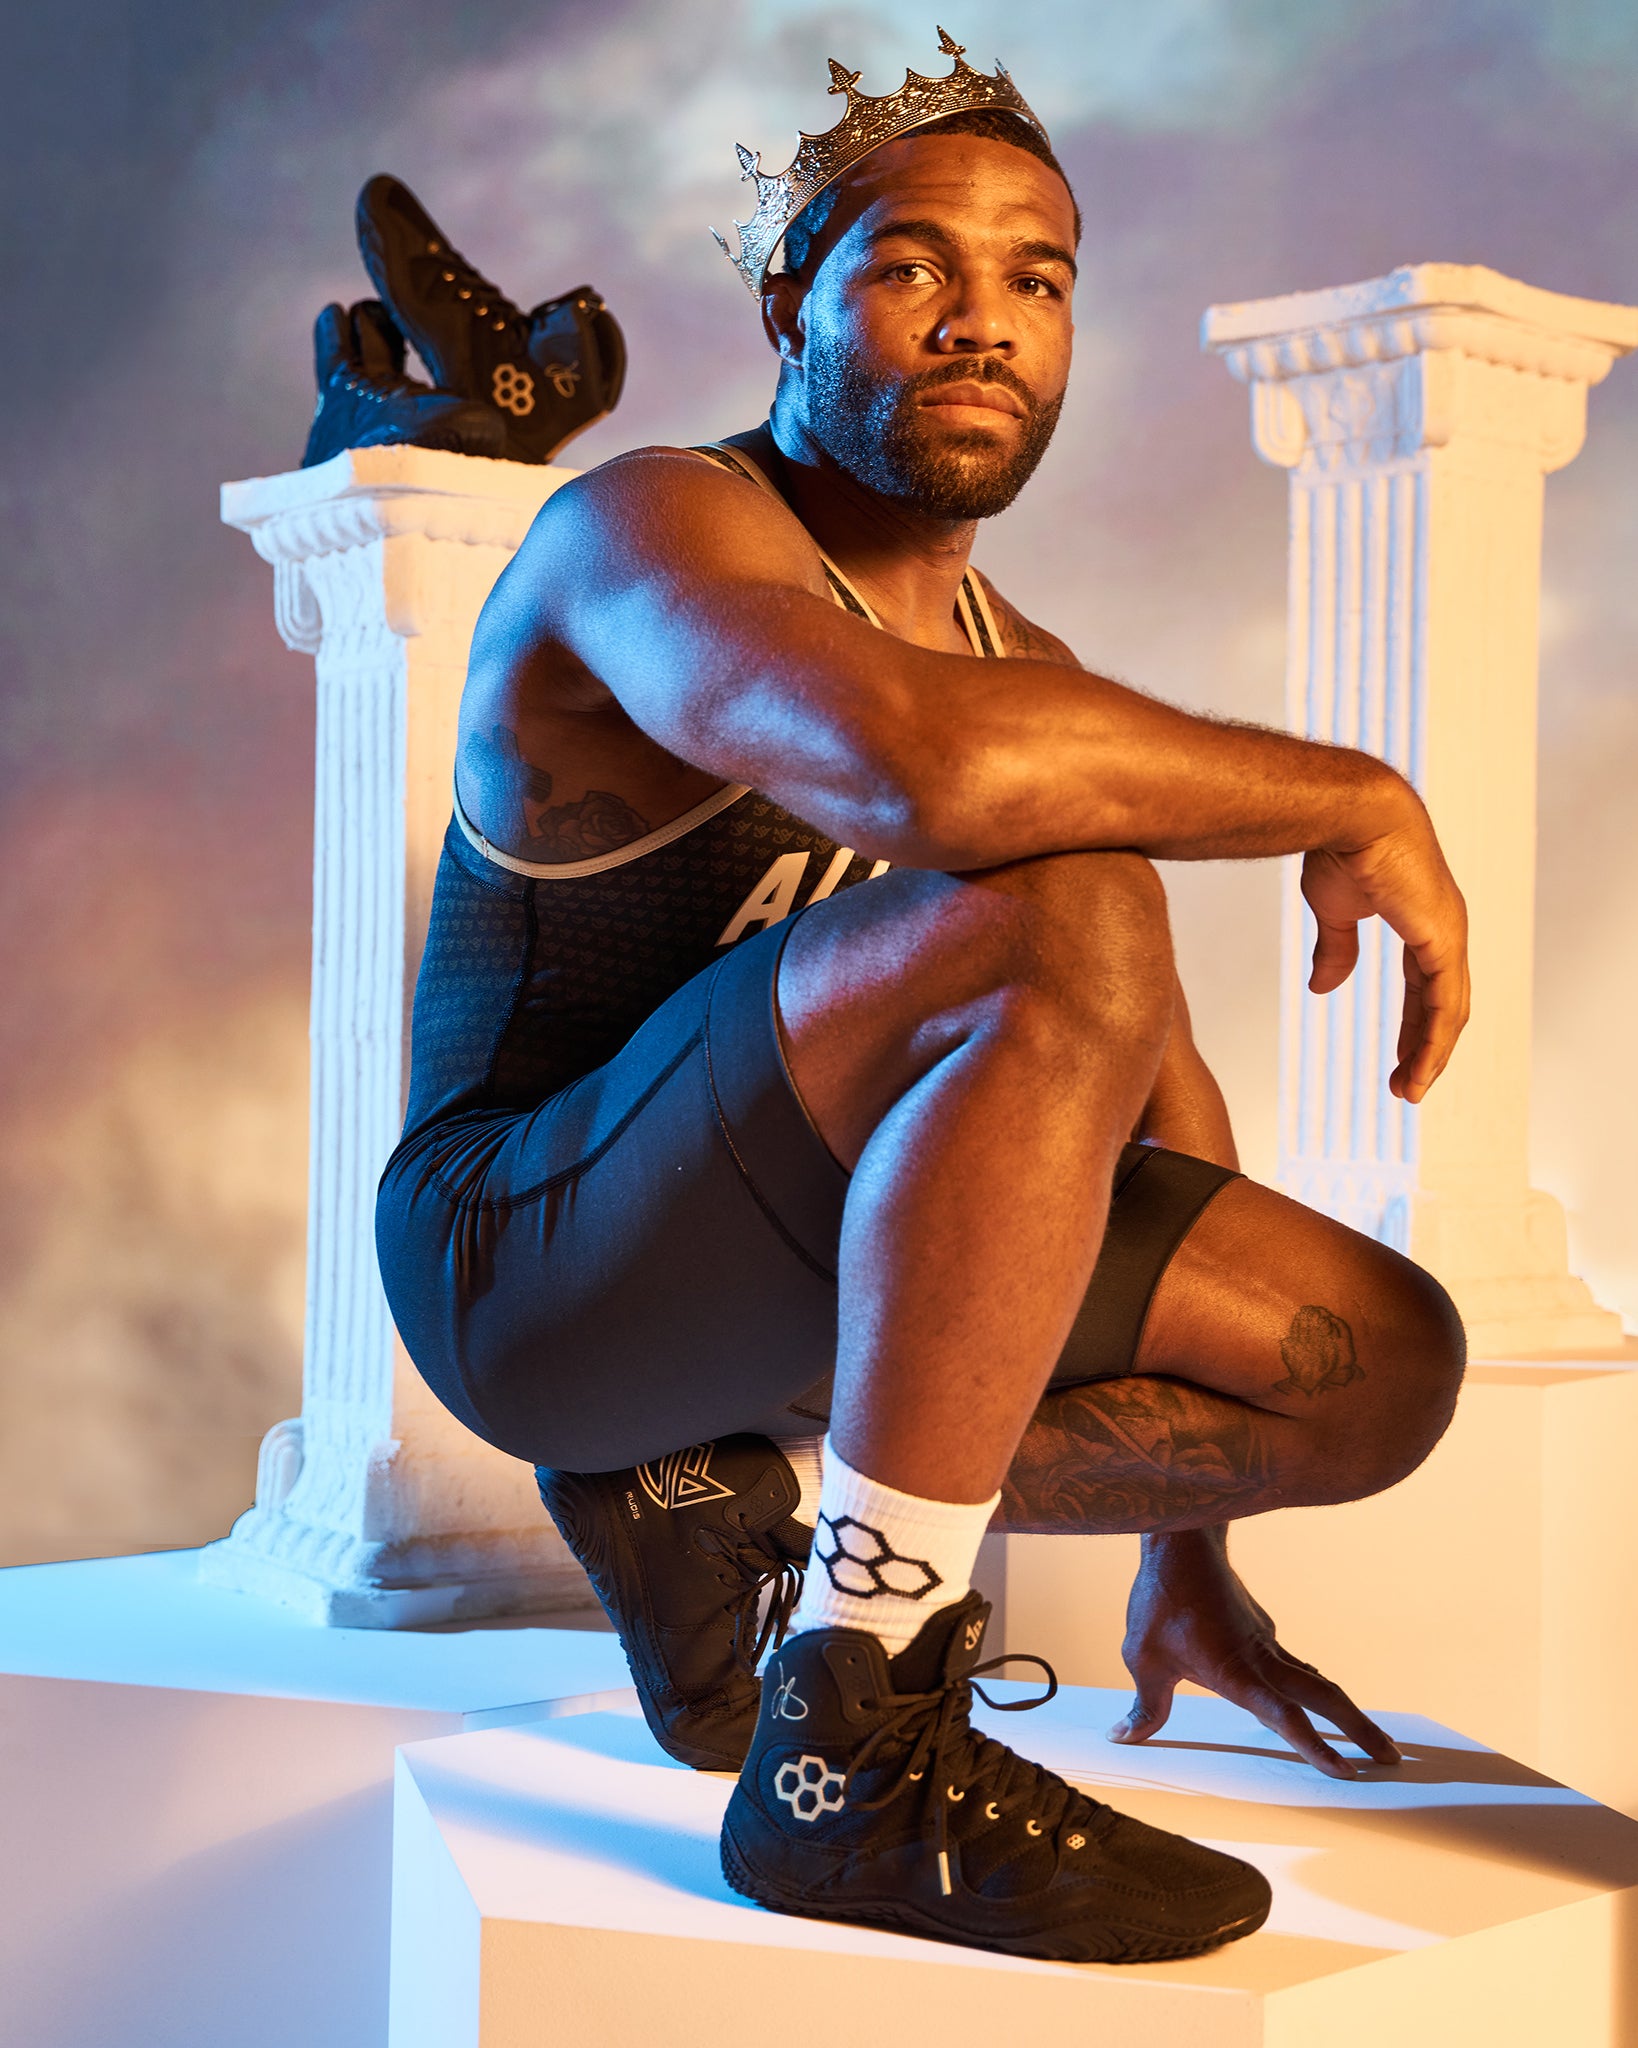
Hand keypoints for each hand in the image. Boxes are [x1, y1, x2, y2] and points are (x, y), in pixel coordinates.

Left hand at [1108, 1528, 1399, 1778]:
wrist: (1183, 1542)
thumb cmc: (1161, 1598)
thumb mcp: (1142, 1656)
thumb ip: (1145, 1706)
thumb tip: (1124, 1738)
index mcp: (1237, 1671)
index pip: (1284, 1717)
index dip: (1315, 1747)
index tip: (1347, 1772)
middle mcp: (1262, 1658)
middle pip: (1324, 1698)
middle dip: (1360, 1730)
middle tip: (1393, 1759)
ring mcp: (1266, 1642)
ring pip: (1316, 1681)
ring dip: (1346, 1711)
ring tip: (1370, 1738)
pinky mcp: (1262, 1631)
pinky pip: (1294, 1666)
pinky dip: (1314, 1688)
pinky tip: (1316, 1696)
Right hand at [1299, 789, 1468, 1103]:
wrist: (1348, 814)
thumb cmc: (1339, 847)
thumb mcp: (1334, 910)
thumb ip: (1337, 948)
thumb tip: (1325, 988)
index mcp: (1421, 918)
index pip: (1424, 984)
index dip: (1412, 1023)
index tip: (1398, 1056)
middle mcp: (1443, 928)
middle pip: (1441, 1003)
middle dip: (1423, 1046)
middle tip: (1406, 1083)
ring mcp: (1449, 934)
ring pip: (1449, 1011)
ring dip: (1430, 1054)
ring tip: (1410, 1090)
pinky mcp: (1444, 939)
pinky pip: (1446, 1004)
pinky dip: (1435, 1041)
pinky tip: (1422, 1068)